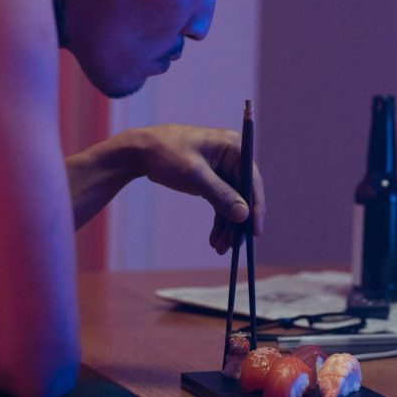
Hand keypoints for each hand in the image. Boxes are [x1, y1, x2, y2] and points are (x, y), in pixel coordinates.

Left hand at [127, 124, 265, 254]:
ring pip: (233, 203)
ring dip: (228, 226)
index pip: (252, 181)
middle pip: (244, 195)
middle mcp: (233, 157)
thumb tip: (244, 215)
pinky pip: (221, 203)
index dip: (256, 207)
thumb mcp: (194, 175)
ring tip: (220, 248)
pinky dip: (219, 222)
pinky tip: (214, 240)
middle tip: (233, 246)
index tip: (255, 232)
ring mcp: (223, 169)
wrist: (141, 150)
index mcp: (234, 147)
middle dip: (238, 222)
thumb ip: (220, 195)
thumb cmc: (167, 154)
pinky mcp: (212, 180)